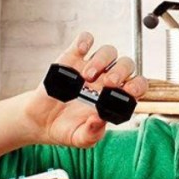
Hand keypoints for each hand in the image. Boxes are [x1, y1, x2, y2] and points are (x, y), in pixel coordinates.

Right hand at [24, 32, 147, 148]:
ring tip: (86, 77)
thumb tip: (100, 120)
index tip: (129, 92)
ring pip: (108, 51)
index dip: (137, 86)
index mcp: (115, 98)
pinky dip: (85, 41)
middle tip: (108, 83)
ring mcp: (90, 67)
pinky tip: (80, 51)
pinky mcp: (72, 58)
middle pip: (126, 64)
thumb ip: (92, 133)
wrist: (40, 122)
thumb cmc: (66, 129)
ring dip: (102, 60)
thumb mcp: (80, 138)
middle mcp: (106, 80)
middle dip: (121, 71)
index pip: (137, 85)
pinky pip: (85, 40)